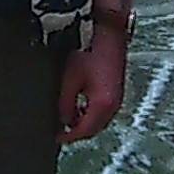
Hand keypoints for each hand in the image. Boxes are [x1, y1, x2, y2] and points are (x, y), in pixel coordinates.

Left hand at [56, 26, 125, 145]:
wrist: (108, 36)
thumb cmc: (90, 52)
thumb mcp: (70, 79)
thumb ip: (65, 104)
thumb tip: (63, 121)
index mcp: (102, 104)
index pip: (84, 131)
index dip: (69, 137)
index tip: (57, 138)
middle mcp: (113, 105)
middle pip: (93, 130)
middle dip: (77, 132)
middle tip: (61, 132)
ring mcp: (117, 99)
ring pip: (99, 122)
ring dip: (84, 124)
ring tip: (67, 120)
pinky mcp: (116, 92)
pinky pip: (103, 112)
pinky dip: (91, 115)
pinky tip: (80, 107)